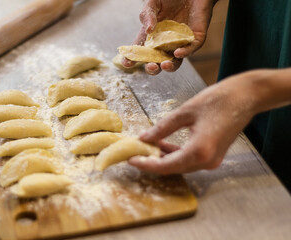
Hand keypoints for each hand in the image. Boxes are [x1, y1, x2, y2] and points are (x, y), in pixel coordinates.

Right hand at [123, 0, 215, 74]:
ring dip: (169, 67)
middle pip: (157, 62)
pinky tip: (178, 53)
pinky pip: (192, 49)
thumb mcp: (153, 4)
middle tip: (150, 66)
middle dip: (152, 68)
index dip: (133, 60)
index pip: (141, 52)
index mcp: (152, 37)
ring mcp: (181, 43)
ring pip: (175, 62)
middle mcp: (166, 43)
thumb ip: (147, 14)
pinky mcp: (196, 38)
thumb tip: (148, 29)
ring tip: (164, 65)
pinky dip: (185, 53)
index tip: (127, 63)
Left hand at [128, 71, 264, 173]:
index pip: (165, 166)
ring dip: (162, 158)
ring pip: (180, 165)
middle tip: (134, 152)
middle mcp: (206, 161)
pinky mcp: (213, 156)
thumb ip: (162, 128)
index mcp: (199, 151)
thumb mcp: (185, 112)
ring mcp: (211, 160)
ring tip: (145, 146)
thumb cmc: (218, 100)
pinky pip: (188, 159)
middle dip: (151, 161)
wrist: (246, 97)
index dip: (145, 164)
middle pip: (172, 168)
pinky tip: (162, 144)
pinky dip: (174, 154)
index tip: (130, 159)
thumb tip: (143, 138)